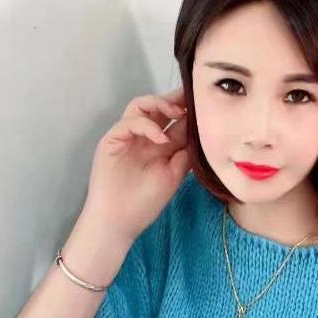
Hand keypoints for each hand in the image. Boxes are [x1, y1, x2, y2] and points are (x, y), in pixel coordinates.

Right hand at [83, 86, 190, 242]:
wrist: (119, 221)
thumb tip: (201, 133)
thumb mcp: (174, 176)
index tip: (206, 104)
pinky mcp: (112, 140)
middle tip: (193, 96)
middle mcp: (144, 137)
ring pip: (141, 105)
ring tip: (178, 113)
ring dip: (160, 104)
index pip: (175, 119)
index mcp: (160, 145)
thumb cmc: (144, 203)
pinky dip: (147, 126)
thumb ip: (185, 154)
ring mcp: (127, 137)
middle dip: (176, 99)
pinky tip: (161, 139)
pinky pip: (129, 122)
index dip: (189, 110)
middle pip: (158, 106)